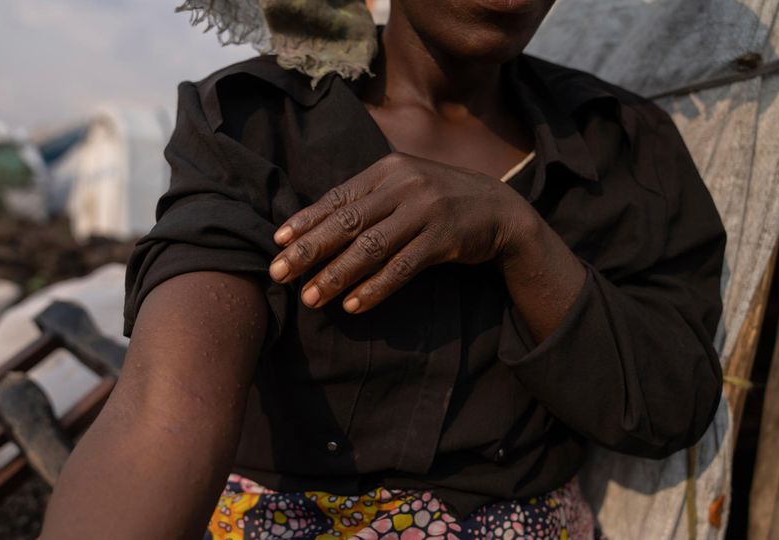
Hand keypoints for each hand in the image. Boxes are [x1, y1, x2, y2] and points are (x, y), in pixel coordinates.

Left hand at [267, 152, 537, 312]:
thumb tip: (315, 226)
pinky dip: (376, 288)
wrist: (501, 210)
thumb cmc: (440, 202)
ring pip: (371, 247)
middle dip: (309, 250)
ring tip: (311, 298)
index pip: (337, 197)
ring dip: (337, 275)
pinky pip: (403, 267)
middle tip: (279, 274)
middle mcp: (404, 185)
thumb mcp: (405, 189)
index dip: (305, 220)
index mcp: (388, 170)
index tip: (277, 242)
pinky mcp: (445, 239)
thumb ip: (368, 200)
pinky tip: (354, 305)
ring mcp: (426, 211)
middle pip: (347, 222)